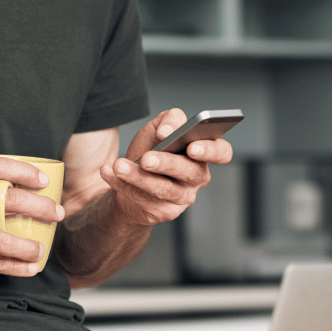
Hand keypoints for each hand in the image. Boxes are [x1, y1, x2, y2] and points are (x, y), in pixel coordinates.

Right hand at [0, 158, 63, 276]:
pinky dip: (14, 266)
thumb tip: (7, 186)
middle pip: (9, 202)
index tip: (42, 179)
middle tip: (56, 212)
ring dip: (30, 245)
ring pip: (4, 238)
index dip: (24, 171)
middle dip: (40, 208)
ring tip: (43, 248)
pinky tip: (28, 268)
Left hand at [97, 108, 233, 227]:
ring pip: (163, 188)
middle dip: (167, 163)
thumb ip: (170, 119)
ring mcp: (182, 197)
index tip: (192, 146)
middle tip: (146, 158)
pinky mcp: (164, 211)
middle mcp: (197, 176)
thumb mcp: (159, 127)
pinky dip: (122, 184)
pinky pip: (142, 199)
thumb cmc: (152, 148)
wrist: (129, 176)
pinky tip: (109, 172)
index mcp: (202, 153)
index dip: (211, 151)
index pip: (222, 153)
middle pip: (189, 172)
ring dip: (138, 176)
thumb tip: (168, 129)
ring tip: (119, 165)